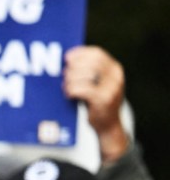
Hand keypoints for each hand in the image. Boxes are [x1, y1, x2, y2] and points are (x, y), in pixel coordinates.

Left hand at [62, 46, 128, 162]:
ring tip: (65, 85)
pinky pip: (83, 89)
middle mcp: (116, 76)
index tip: (67, 57)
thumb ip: (89, 72)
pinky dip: (72, 90)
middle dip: (74, 67)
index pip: (97, 53)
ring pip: (85, 75)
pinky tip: (69, 95)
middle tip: (64, 73)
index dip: (80, 53)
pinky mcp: (103, 99)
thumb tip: (68, 61)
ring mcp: (111, 88)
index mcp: (115, 69)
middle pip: (90, 62)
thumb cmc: (98, 103)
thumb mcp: (98, 84)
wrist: (108, 126)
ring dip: (71, 79)